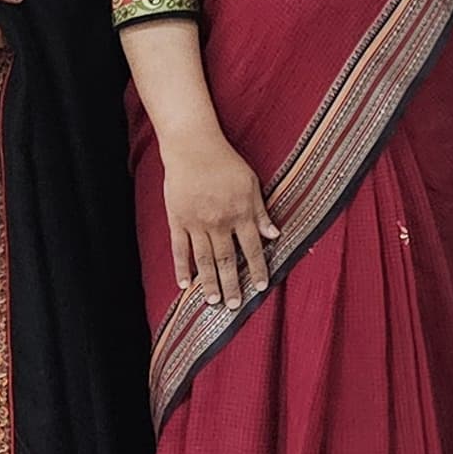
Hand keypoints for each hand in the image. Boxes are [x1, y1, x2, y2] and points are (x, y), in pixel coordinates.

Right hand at [161, 133, 275, 309]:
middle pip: (226, 260)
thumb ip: (261, 212)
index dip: (257, 269)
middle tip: (234, 306)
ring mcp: (196, 223)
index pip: (251, 249)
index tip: (261, 287)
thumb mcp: (251, 183)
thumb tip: (274, 236)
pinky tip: (185, 284)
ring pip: (204, 259)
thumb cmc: (225, 162)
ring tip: (213, 301)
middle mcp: (219, 223)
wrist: (192, 147)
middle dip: (232, 285)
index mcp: (240, 214)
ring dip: (209, 282)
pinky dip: (182, 267)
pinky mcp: (177, 220)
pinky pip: (180, 249)